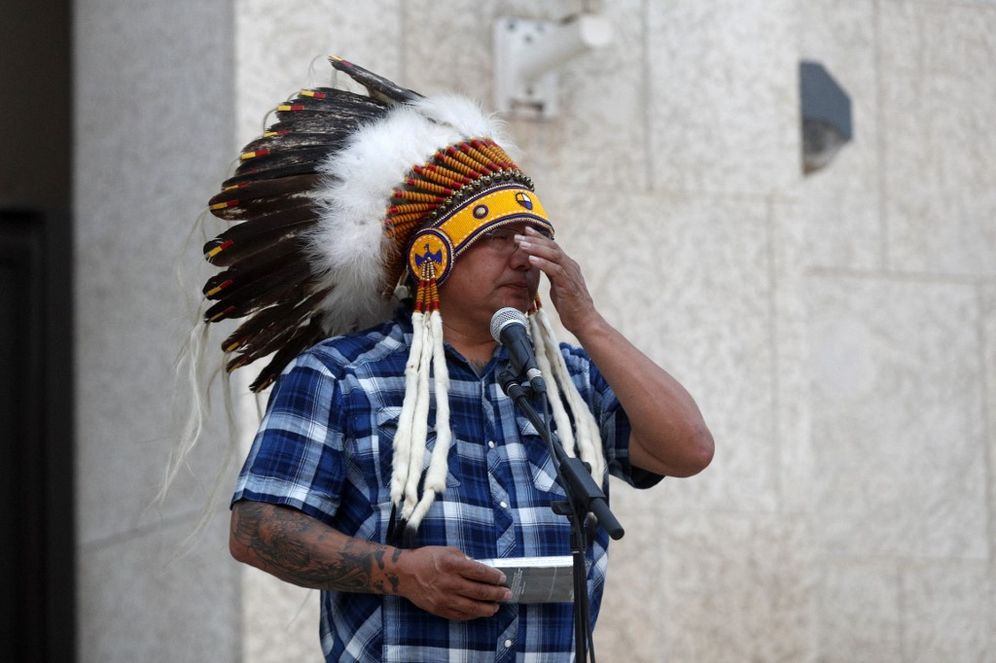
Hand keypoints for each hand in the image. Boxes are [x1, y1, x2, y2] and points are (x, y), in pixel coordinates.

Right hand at [396, 546, 511, 619]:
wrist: (404, 574)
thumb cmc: (426, 558)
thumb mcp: (446, 551)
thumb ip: (464, 558)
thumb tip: (480, 568)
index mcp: (452, 564)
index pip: (479, 571)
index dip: (494, 576)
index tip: (503, 579)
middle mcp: (449, 582)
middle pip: (479, 591)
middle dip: (497, 593)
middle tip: (507, 594)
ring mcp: (445, 598)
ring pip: (472, 607)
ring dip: (488, 607)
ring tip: (497, 606)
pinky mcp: (440, 609)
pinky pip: (460, 615)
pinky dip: (473, 615)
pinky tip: (480, 612)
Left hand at [515, 226, 599, 334]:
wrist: (584, 320)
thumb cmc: (570, 305)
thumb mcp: (558, 285)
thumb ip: (550, 272)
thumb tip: (538, 264)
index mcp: (567, 265)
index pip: (552, 246)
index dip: (539, 237)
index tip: (525, 230)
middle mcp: (570, 266)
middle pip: (552, 247)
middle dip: (534, 239)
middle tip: (518, 235)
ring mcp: (570, 274)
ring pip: (553, 255)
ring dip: (536, 248)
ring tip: (521, 244)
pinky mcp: (568, 285)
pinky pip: (555, 270)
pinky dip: (542, 263)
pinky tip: (531, 259)